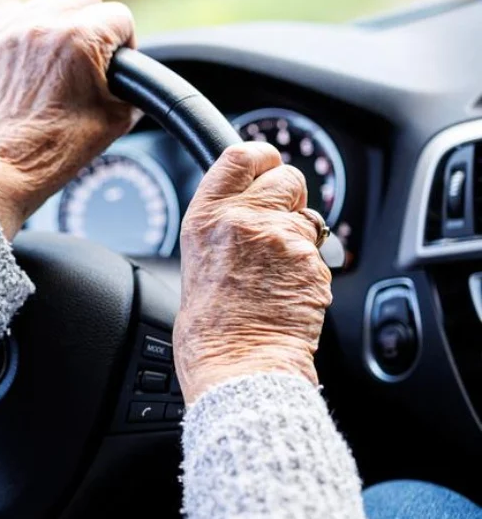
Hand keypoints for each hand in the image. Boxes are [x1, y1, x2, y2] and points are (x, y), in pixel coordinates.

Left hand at [0, 0, 139, 238]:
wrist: (11, 165)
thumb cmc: (62, 147)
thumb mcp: (119, 116)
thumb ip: (135, 84)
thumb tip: (133, 74)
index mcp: (81, 39)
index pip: (120, 17)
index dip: (124, 44)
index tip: (113, 68)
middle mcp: (45, 26)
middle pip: (86, 1)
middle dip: (94, 29)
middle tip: (89, 64)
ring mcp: (14, 32)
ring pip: (51, 3)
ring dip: (61, 24)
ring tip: (61, 60)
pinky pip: (16, 13)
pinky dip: (28, 28)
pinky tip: (35, 56)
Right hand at [174, 142, 332, 402]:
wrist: (235, 362)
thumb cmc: (209, 326)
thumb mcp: (197, 259)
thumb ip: (224, 226)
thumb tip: (249, 211)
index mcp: (206, 217)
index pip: (241, 156)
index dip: (262, 158)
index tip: (267, 164)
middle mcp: (243, 219)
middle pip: (287, 177)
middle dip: (289, 197)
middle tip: (277, 225)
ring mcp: (281, 239)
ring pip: (309, 217)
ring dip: (300, 237)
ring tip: (277, 272)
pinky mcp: (312, 262)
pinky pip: (319, 253)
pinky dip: (310, 269)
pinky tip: (289, 292)